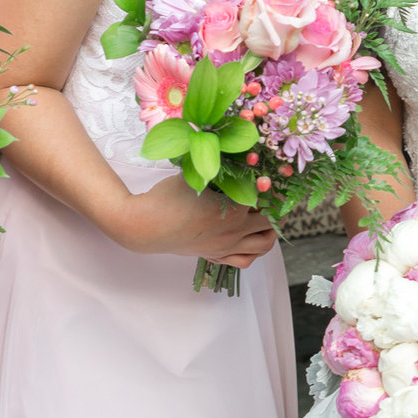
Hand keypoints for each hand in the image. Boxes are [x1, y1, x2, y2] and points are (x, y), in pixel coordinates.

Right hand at [110, 176, 276, 268]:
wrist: (143, 226)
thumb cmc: (167, 198)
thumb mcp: (196, 176)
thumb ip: (219, 168)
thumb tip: (238, 156)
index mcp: (235, 210)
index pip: (266, 198)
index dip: (269, 185)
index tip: (267, 176)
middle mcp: (235, 232)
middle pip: (271, 222)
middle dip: (273, 208)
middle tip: (267, 196)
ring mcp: (226, 247)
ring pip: (264, 246)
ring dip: (269, 231)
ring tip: (264, 218)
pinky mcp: (215, 256)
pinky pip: (245, 260)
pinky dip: (254, 250)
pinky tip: (247, 237)